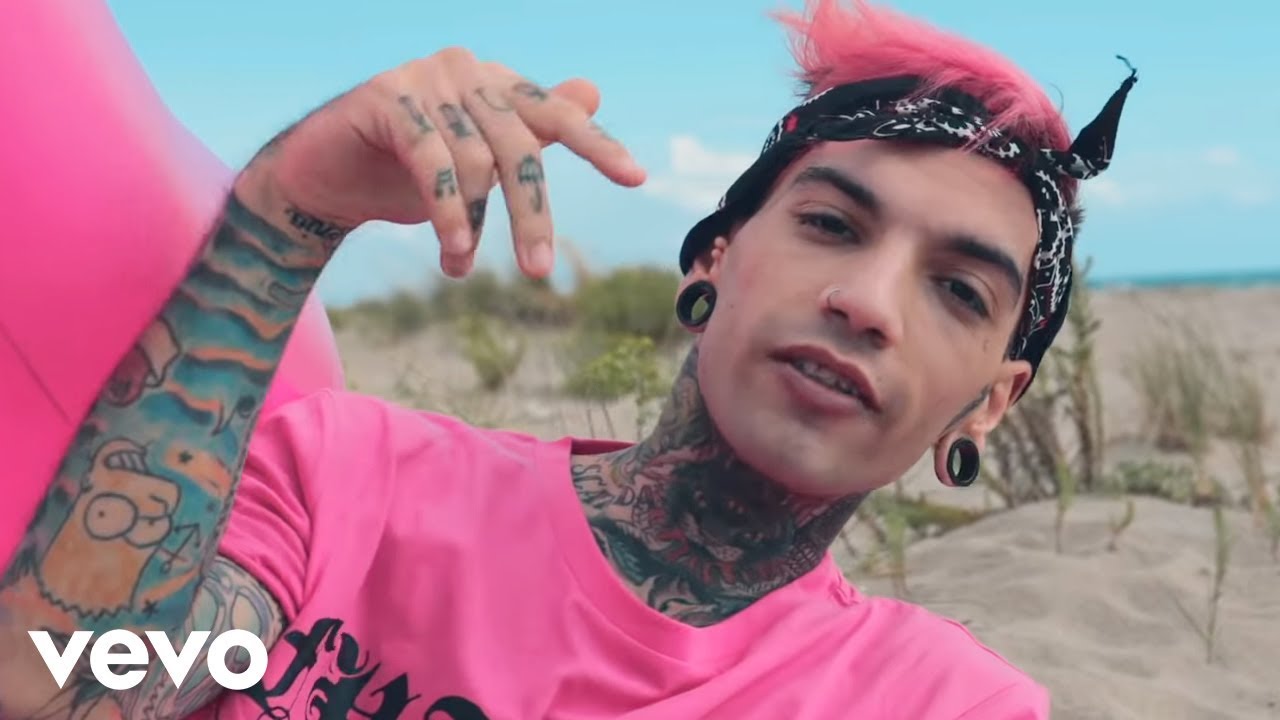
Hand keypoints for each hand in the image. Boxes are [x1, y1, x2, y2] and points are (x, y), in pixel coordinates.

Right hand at [241, 47, 645, 277]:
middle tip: (539, 271)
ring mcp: (426, 77)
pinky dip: (447, 213)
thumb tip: (593, 93)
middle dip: (531, 215)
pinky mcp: (388, 97)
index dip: (597, 146)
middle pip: (520, 149)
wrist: (325, 178)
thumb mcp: (479, 162)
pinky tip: (453, 253)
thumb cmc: (408, 172)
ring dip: (471, 227)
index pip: (557, 116)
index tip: (636, 178)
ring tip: (461, 267)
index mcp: (496, 84)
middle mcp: (467, 70)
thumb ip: (531, 134)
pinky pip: (434, 162)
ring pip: (476, 164)